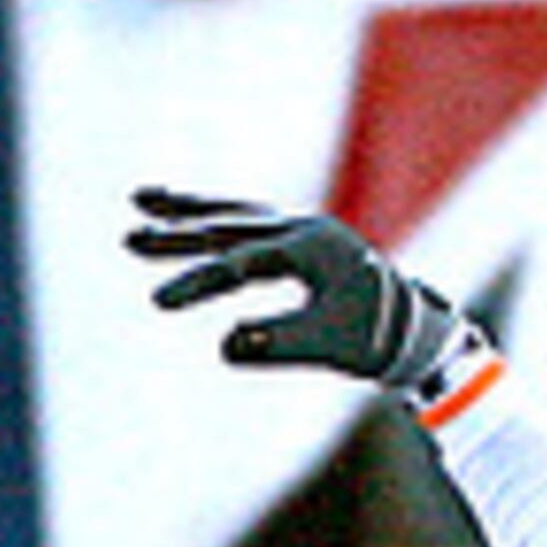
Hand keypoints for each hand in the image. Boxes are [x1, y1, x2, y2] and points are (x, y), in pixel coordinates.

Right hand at [125, 187, 486, 394]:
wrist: (416, 329)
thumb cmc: (376, 339)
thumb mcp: (328, 346)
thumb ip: (278, 344)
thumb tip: (226, 345)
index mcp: (310, 248)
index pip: (240, 264)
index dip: (198, 283)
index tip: (159, 302)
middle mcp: (303, 228)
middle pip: (228, 226)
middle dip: (176, 232)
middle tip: (129, 235)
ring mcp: (301, 230)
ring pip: (234, 214)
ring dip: (189, 209)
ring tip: (143, 199)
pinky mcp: (299, 241)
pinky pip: (247, 224)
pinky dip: (215, 219)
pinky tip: (192, 218)